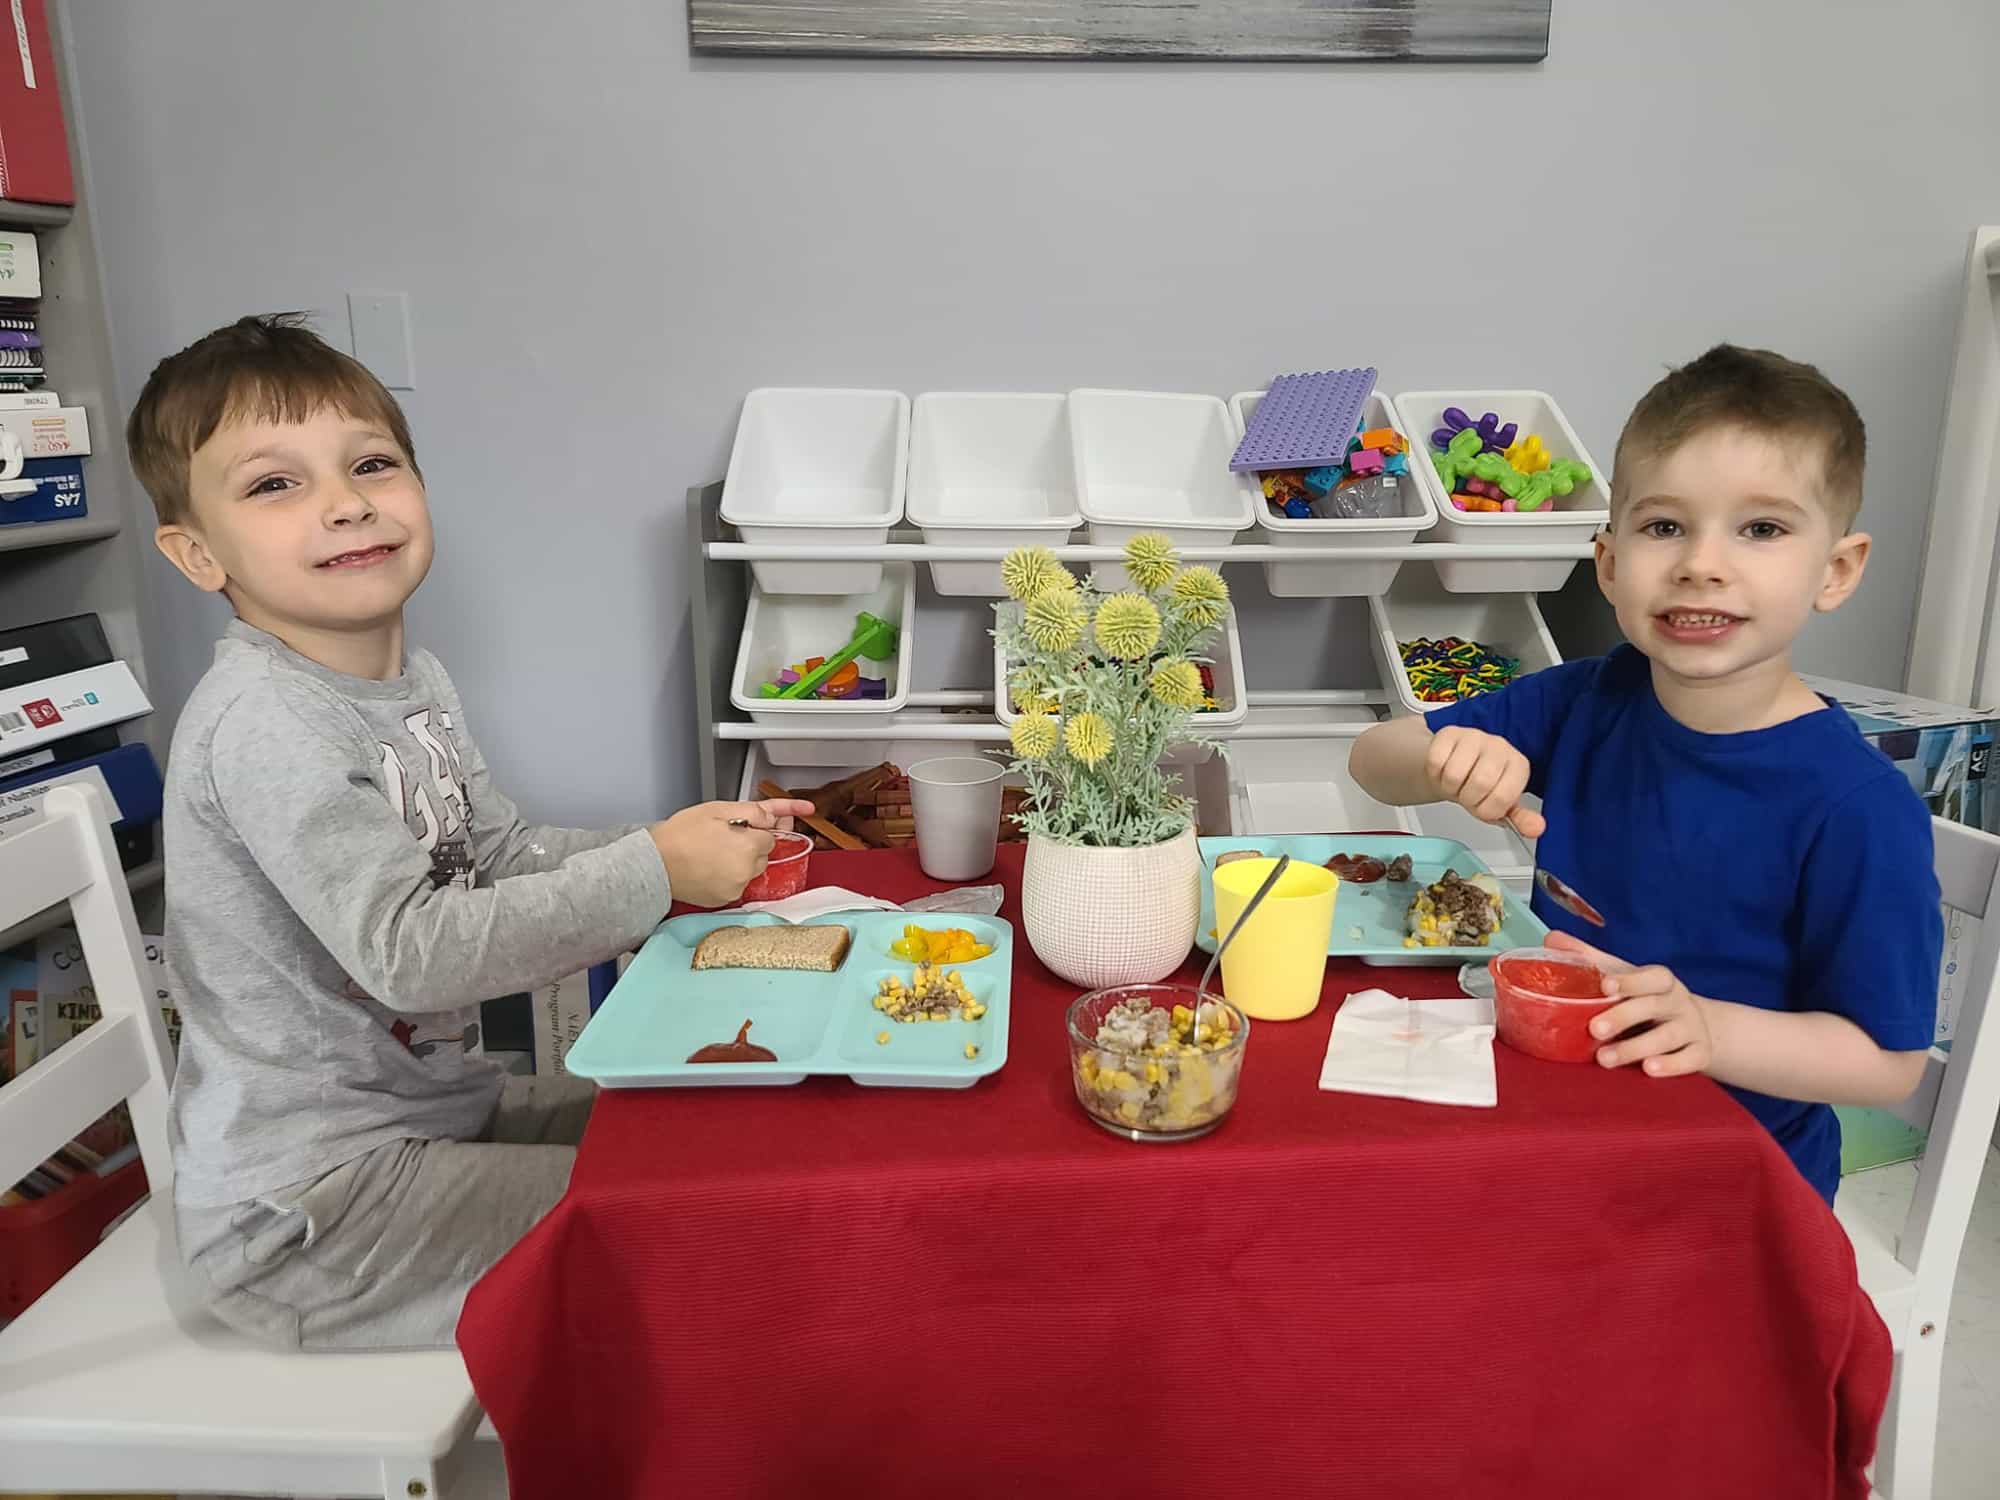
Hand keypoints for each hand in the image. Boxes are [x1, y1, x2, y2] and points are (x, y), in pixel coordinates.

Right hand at [648, 798, 815, 906]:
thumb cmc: (680, 834)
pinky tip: (709, 867)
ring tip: (713, 853)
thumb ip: (752, 811)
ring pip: (750, 871)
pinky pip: (736, 885)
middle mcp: (746, 870)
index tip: (742, 828)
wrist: (654, 863)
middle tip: (723, 838)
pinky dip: (729, 877)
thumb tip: (773, 816)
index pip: (771, 837)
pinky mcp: (725, 900)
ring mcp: (736, 888)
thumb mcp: (717, 809)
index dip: (756, 830)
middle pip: (763, 856)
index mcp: (748, 846)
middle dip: (750, 846)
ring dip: (740, 862)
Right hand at [1423, 726, 1545, 836]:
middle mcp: (1500, 747)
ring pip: (1455, 774)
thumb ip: (1520, 819)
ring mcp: (1474, 737)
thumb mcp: (1501, 806)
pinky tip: (1444, 770)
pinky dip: (1435, 774)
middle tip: (1467, 795)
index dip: (1486, 810)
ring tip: (1456, 783)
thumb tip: (1537, 828)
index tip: (1484, 806)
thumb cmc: (1479, 787)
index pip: (1503, 797)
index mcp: (1518, 766)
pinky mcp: (1450, 733)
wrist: (1454, 766)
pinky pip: (1436, 762)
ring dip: (1449, 788)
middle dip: (1467, 798)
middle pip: (1480, 783)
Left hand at [1545, 931, 1712, 1076]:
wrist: (1694, 1028)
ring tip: (1605, 1059)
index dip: (1630, 980)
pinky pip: (1690, 1059)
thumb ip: (1589, 959)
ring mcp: (1691, 1028)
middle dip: (1623, 1017)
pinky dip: (1671, 1066)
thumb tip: (1551, 940)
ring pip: (1668, 1037)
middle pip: (1654, 1006)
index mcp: (1659, 981)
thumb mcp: (1623, 977)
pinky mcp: (1700, 1053)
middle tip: (1594, 1030)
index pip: (1651, 976)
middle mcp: (1678, 1002)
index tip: (1605, 986)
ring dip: (1636, 1048)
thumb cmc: (1646, 1000)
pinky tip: (1649, 1070)